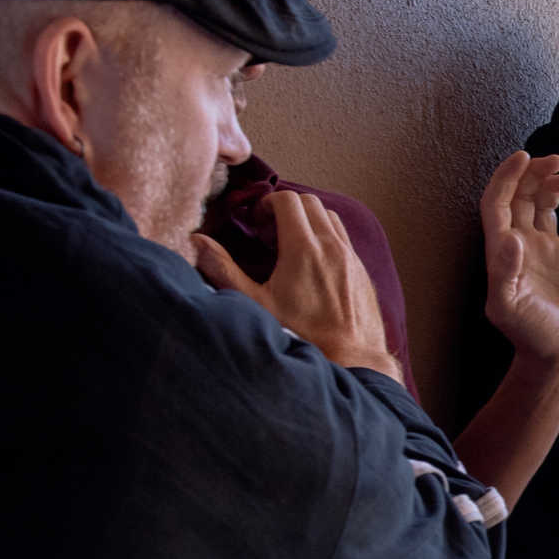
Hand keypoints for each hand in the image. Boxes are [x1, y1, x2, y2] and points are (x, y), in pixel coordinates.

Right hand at [189, 190, 401, 380]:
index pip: (287, 199)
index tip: (255, 223)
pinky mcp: (362, 270)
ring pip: (330, 217)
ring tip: (289, 245)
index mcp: (304, 249)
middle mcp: (332, 246)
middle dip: (285, 208)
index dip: (266, 203)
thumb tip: (196, 242)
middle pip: (309, 202)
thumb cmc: (302, 336)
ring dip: (308, 220)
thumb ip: (223, 269)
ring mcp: (351, 257)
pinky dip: (326, 237)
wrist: (352, 359)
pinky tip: (312, 263)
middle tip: (268, 232)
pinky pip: (344, 237)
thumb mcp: (255, 304)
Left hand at [480, 151, 558, 371]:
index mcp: (505, 251)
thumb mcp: (509, 308)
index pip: (498, 203)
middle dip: (535, 174)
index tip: (524, 157)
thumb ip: (505, 272)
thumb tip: (512, 238)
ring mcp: (551, 250)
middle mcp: (526, 245)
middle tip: (556, 161)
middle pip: (523, 196)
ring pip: (549, 205)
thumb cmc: (532, 336)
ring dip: (556, 185)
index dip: (507, 177)